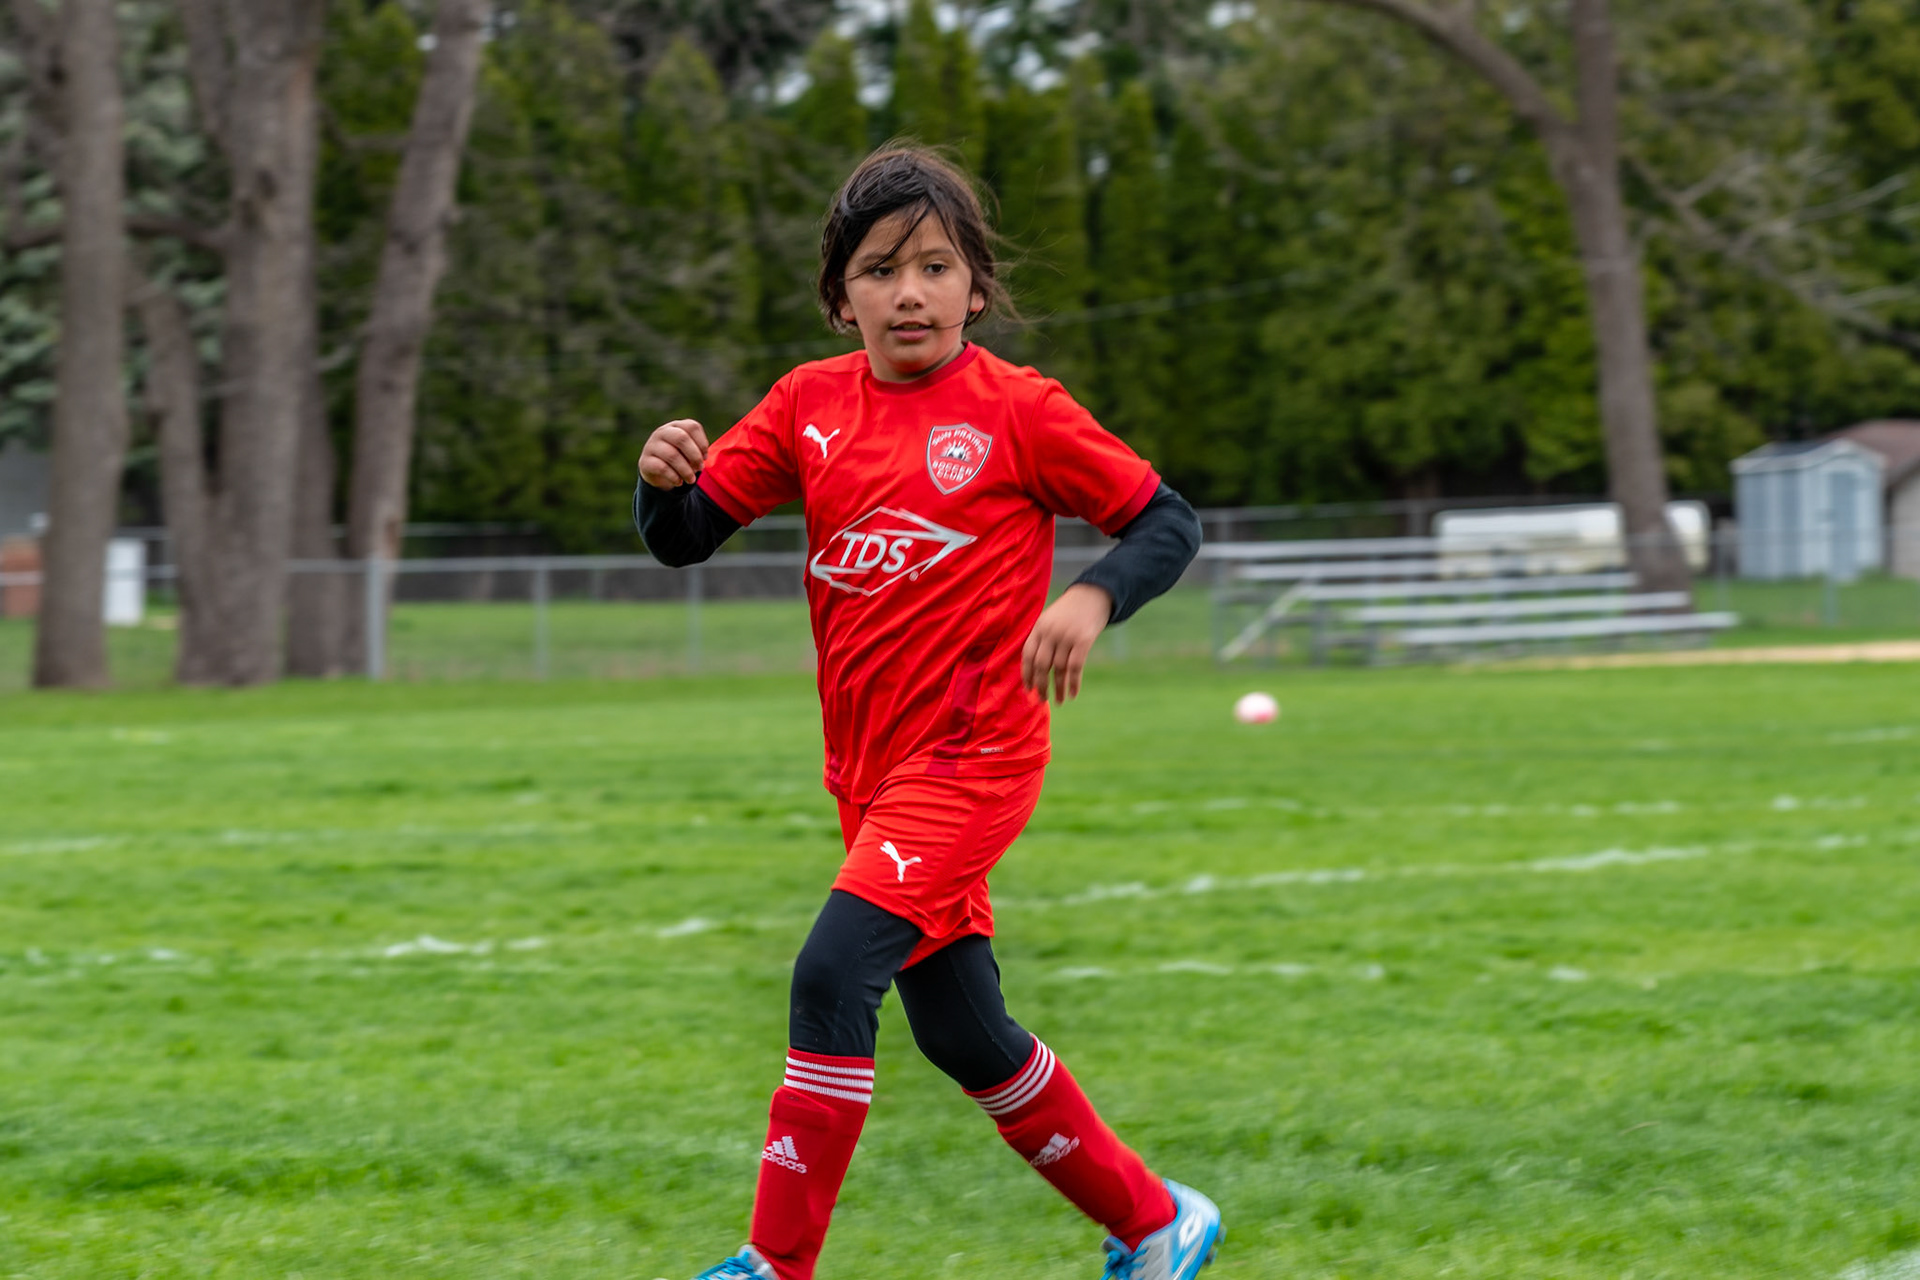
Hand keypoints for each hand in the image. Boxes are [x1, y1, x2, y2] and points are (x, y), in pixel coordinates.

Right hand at [638, 419, 709, 488]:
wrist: (657, 473)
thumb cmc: (679, 458)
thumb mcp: (689, 452)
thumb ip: (698, 451)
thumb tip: (702, 458)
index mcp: (676, 426)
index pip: (692, 427)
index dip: (702, 443)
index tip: (705, 457)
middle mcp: (662, 432)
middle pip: (681, 438)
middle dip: (694, 456)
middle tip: (700, 468)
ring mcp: (651, 445)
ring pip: (672, 455)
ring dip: (686, 470)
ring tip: (691, 480)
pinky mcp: (645, 461)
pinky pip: (662, 468)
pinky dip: (674, 477)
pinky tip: (679, 482)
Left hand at [1021, 583, 1112, 704]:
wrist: (1094, 595)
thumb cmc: (1070, 611)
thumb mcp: (1050, 619)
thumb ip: (1042, 639)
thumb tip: (1036, 671)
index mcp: (1039, 627)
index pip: (1027, 655)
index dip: (1026, 674)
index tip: (1028, 689)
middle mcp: (1051, 632)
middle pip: (1041, 665)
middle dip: (1040, 685)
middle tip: (1041, 700)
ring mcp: (1067, 636)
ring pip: (1059, 669)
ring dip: (1059, 688)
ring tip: (1059, 701)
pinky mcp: (1083, 640)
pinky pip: (1075, 667)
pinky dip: (1073, 683)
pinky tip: (1072, 694)